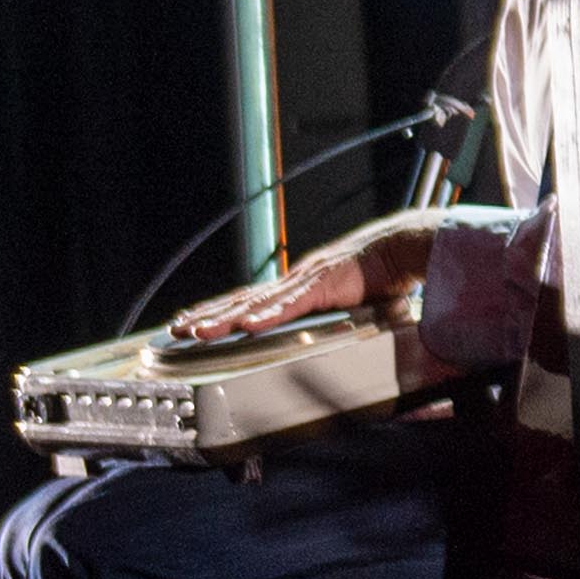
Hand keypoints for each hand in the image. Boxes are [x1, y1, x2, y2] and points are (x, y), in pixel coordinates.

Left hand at [172, 226, 425, 345]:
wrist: (402, 247)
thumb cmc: (381, 271)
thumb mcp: (346, 296)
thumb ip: (331, 312)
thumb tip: (327, 330)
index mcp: (298, 285)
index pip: (251, 299)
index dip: (221, 310)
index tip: (195, 319)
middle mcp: (295, 280)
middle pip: (242, 301)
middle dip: (208, 315)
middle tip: (177, 327)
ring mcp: (306, 282)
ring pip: (257, 304)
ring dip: (225, 319)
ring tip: (199, 331)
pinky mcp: (324, 287)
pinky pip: (291, 305)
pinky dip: (268, 316)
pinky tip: (249, 327)